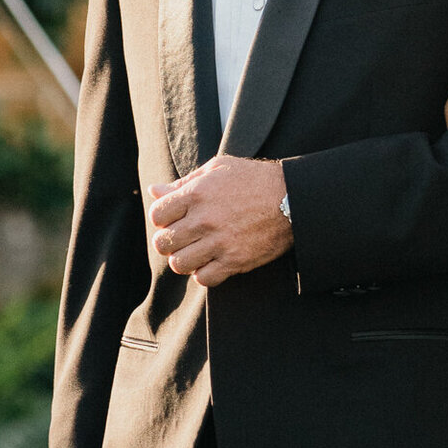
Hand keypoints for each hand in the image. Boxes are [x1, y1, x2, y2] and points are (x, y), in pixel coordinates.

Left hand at [150, 155, 291, 284]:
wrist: (292, 198)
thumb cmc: (254, 179)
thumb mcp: (218, 168)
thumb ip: (185, 181)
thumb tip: (155, 190)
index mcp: (197, 193)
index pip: (157, 215)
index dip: (162, 219)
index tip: (173, 220)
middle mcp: (205, 219)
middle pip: (163, 243)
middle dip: (169, 242)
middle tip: (182, 239)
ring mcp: (220, 242)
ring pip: (180, 264)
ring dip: (184, 260)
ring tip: (195, 252)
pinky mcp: (235, 260)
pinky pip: (204, 278)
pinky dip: (204, 273)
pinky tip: (211, 262)